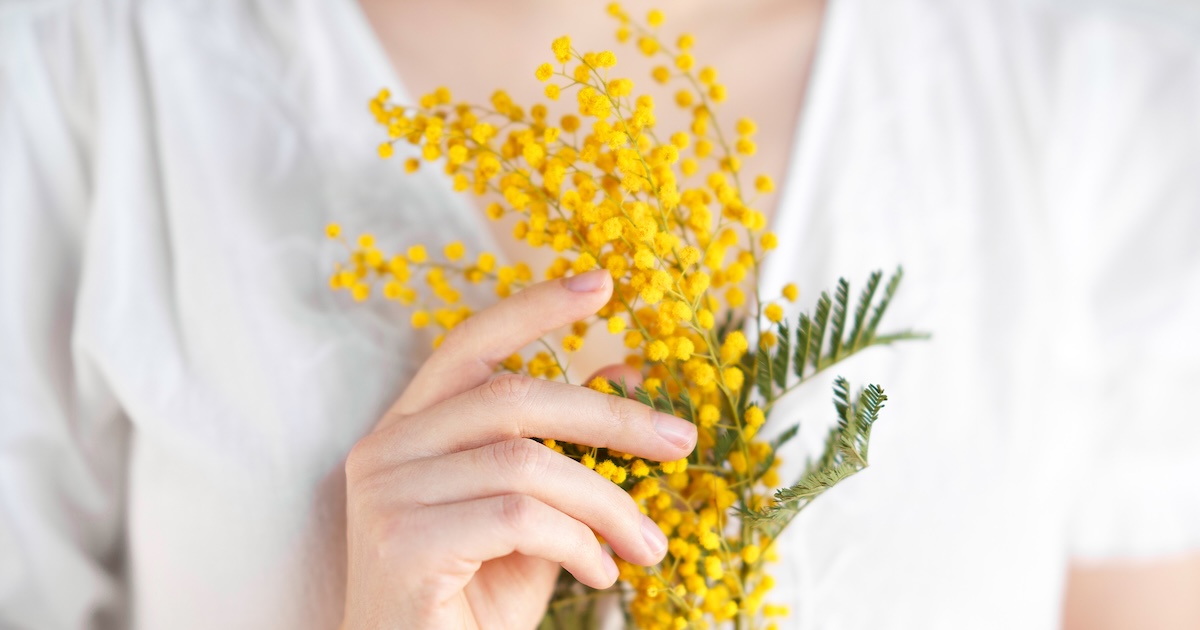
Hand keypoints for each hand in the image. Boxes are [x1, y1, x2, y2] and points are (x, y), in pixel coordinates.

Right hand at [340, 269, 697, 628]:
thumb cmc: (475, 600)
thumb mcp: (534, 513)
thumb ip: (564, 445)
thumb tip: (628, 370)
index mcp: (411, 429)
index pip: (470, 345)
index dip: (535, 308)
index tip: (603, 283)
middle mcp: (385, 448)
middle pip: (514, 395)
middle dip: (612, 418)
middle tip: (681, 442)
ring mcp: (385, 493)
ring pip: (527, 461)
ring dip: (607, 504)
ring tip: (645, 548)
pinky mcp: (401, 542)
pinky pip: (520, 516)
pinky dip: (579, 544)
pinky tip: (598, 576)